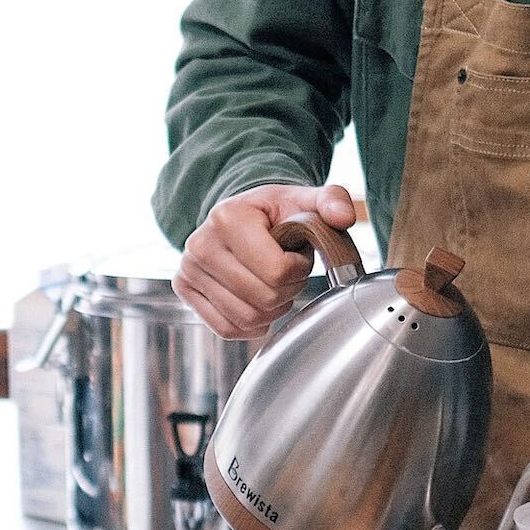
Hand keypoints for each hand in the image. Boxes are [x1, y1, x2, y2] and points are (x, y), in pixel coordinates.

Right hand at [174, 182, 360, 338]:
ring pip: (247, 318)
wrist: (240, 216)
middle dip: (287, 290)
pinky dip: (250, 325)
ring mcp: (189, 269)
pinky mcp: (184, 289)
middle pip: (263, 299)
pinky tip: (256, 303)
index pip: (277, 272)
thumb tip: (344, 217)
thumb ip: (332, 201)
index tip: (295, 254)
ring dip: (271, 309)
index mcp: (229, 217)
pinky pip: (227, 328)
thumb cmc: (274, 213)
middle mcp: (201, 244)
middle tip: (286, 271)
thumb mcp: (305, 200)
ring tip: (270, 283)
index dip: (298, 269)